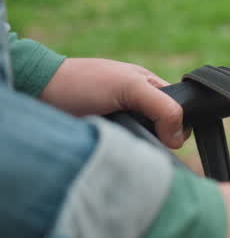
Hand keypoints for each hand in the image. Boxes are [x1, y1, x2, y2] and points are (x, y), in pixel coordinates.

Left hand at [40, 57, 185, 147]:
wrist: (41, 92)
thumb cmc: (84, 83)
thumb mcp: (130, 87)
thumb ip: (163, 107)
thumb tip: (178, 139)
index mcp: (150, 87)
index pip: (180, 109)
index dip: (180, 125)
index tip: (170, 138)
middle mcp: (139, 105)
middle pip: (166, 129)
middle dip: (163, 139)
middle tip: (149, 143)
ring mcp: (124, 122)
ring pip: (148, 143)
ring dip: (143, 149)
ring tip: (131, 149)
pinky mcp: (110, 138)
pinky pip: (129, 151)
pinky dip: (128, 154)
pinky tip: (122, 154)